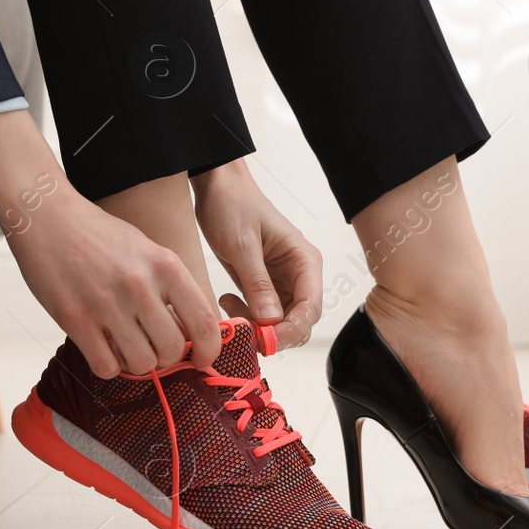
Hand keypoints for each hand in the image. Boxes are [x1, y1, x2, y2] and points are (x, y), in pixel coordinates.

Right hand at [11, 193, 221, 375]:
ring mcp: (107, 304)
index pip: (204, 322)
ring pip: (142, 364)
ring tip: (124, 345)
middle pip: (172, 350)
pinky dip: (108, 366)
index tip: (201, 360)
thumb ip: (170, 288)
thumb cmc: (99, 236)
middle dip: (166, 357)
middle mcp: (140, 285)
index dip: (209, 351)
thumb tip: (188, 332)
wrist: (47, 217)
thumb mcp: (147, 251)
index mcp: (165, 266)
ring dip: (136, 363)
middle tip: (152, 347)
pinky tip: (102, 348)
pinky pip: (106, 367)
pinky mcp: (75, 319)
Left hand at [191, 159, 322, 348]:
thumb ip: (257, 283)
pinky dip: (247, 317)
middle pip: (299, 320)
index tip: (266, 340)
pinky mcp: (264, 286)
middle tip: (244, 329)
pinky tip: (228, 301)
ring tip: (230, 306)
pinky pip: (263, 314)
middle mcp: (299, 275)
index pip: (311, 307)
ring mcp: (282, 282)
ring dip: (257, 326)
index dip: (292, 329)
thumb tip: (271, 320)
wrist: (217, 189)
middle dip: (274, 332)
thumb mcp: (242, 245)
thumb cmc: (233, 206)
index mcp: (304, 261)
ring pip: (280, 322)